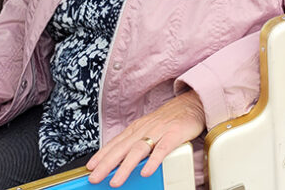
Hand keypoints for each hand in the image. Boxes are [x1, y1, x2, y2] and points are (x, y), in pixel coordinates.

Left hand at [87, 91, 205, 186]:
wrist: (194, 102)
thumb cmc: (171, 118)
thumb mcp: (149, 127)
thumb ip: (136, 141)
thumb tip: (120, 159)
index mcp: (137, 128)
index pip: (116, 142)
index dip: (102, 155)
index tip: (90, 167)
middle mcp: (145, 129)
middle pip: (122, 147)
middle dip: (106, 164)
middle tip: (94, 178)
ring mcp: (160, 131)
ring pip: (139, 149)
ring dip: (125, 166)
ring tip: (116, 181)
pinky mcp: (175, 133)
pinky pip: (163, 149)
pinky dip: (153, 160)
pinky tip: (146, 172)